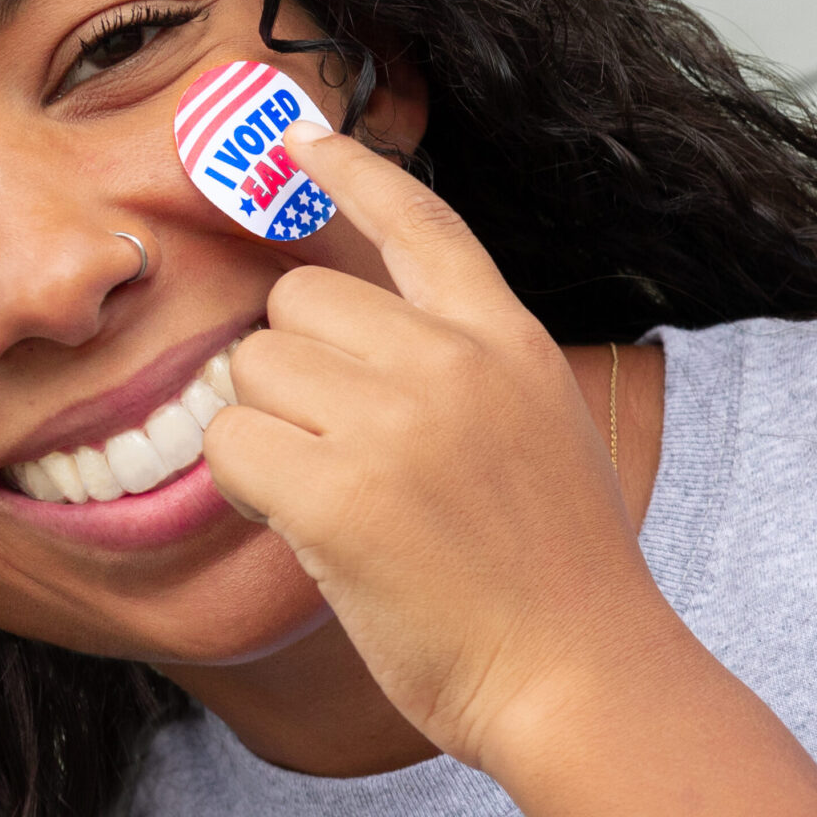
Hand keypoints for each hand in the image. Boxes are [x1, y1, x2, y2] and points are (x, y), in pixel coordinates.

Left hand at [200, 127, 684, 771]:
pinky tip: (307, 529)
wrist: (582, 676)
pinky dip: (248, 489)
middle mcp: (455, 361)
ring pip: (256, 369)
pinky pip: (234, 446)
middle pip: (300, 303)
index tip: (295, 141)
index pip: (418, 222)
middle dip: (295, 375)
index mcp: (509, 340)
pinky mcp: (341, 494)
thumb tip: (356, 333)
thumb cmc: (557, 579)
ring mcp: (399, 423)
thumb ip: (468, 369)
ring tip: (337, 502)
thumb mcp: (542, 430)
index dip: (348, 173)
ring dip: (270, 432)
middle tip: (342, 456)